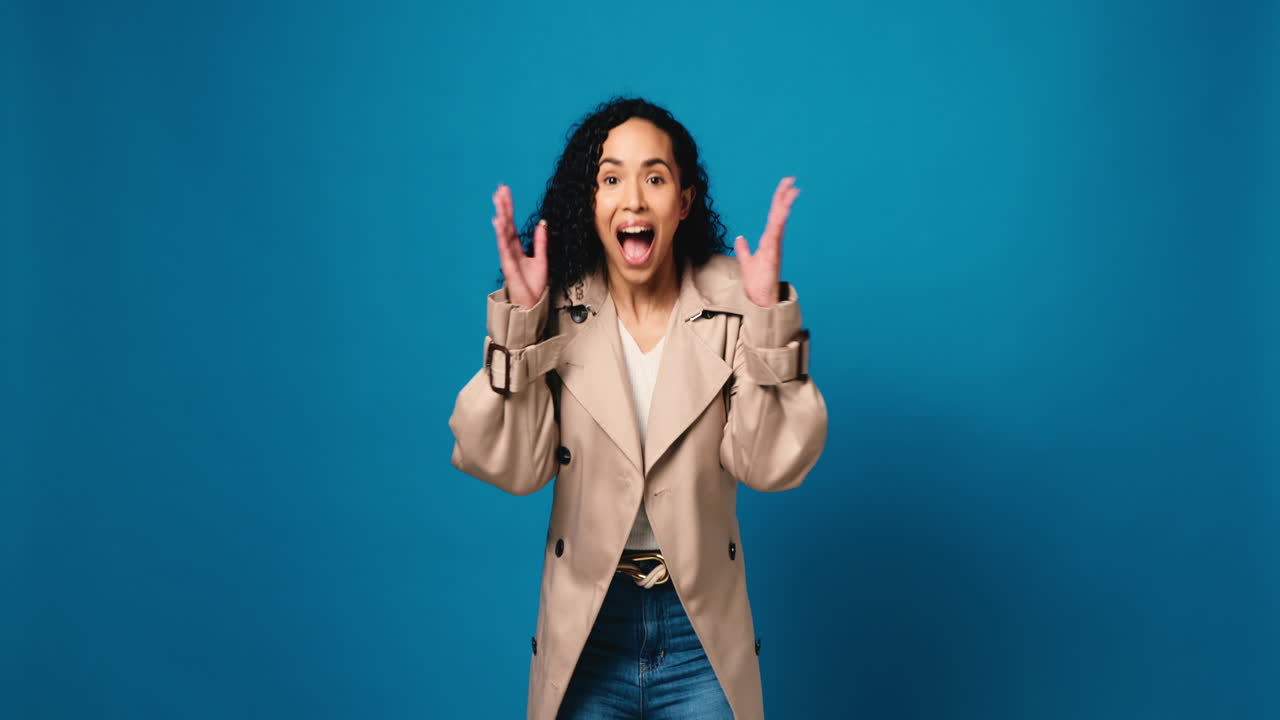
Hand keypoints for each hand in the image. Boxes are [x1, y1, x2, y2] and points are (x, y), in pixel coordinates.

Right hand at [491, 184, 547, 308]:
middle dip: (503, 206)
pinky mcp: (509, 264)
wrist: (531, 304)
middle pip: (506, 224)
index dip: (509, 208)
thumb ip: (541, 242)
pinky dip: (501, 233)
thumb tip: (542, 224)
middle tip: (500, 189)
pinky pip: (504, 246)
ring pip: (503, 232)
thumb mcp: (541, 259)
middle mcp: (510, 250)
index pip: (512, 224)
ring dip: (502, 215)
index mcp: (517, 248)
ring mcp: (508, 256)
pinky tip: (499, 221)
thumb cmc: (534, 286)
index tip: (506, 192)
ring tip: (499, 199)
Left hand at [734, 177, 798, 306]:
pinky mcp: (773, 254)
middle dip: (784, 197)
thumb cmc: (757, 284)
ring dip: (785, 205)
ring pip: (780, 221)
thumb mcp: (747, 262)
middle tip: (791, 180)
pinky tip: (783, 210)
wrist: (761, 300)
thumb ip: (744, 249)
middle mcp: (773, 241)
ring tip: (792, 190)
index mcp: (768, 241)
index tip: (784, 186)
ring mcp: (774, 247)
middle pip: (779, 214)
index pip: (773, 216)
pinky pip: (776, 234)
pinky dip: (780, 221)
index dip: (778, 200)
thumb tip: (740, 239)